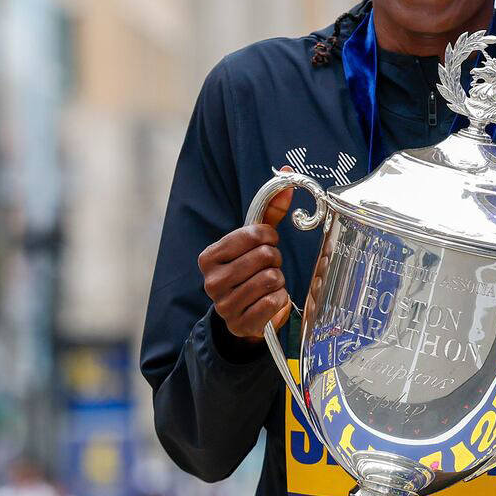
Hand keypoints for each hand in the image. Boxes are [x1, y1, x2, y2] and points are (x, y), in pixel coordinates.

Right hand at [198, 173, 294, 343]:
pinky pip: (275, 301)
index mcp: (209, 256)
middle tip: (269, 267)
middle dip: (275, 260)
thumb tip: (286, 173)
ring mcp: (224, 304)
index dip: (269, 237)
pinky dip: (280, 299)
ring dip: (278, 280)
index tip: (268, 243)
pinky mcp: (241, 323)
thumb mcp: (254, 241)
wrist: (243, 315)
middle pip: (266, 256)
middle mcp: (211, 280)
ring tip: (269, 284)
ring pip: (272, 278)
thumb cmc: (249, 271)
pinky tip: (270, 301)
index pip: (254, 234)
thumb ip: (269, 210)